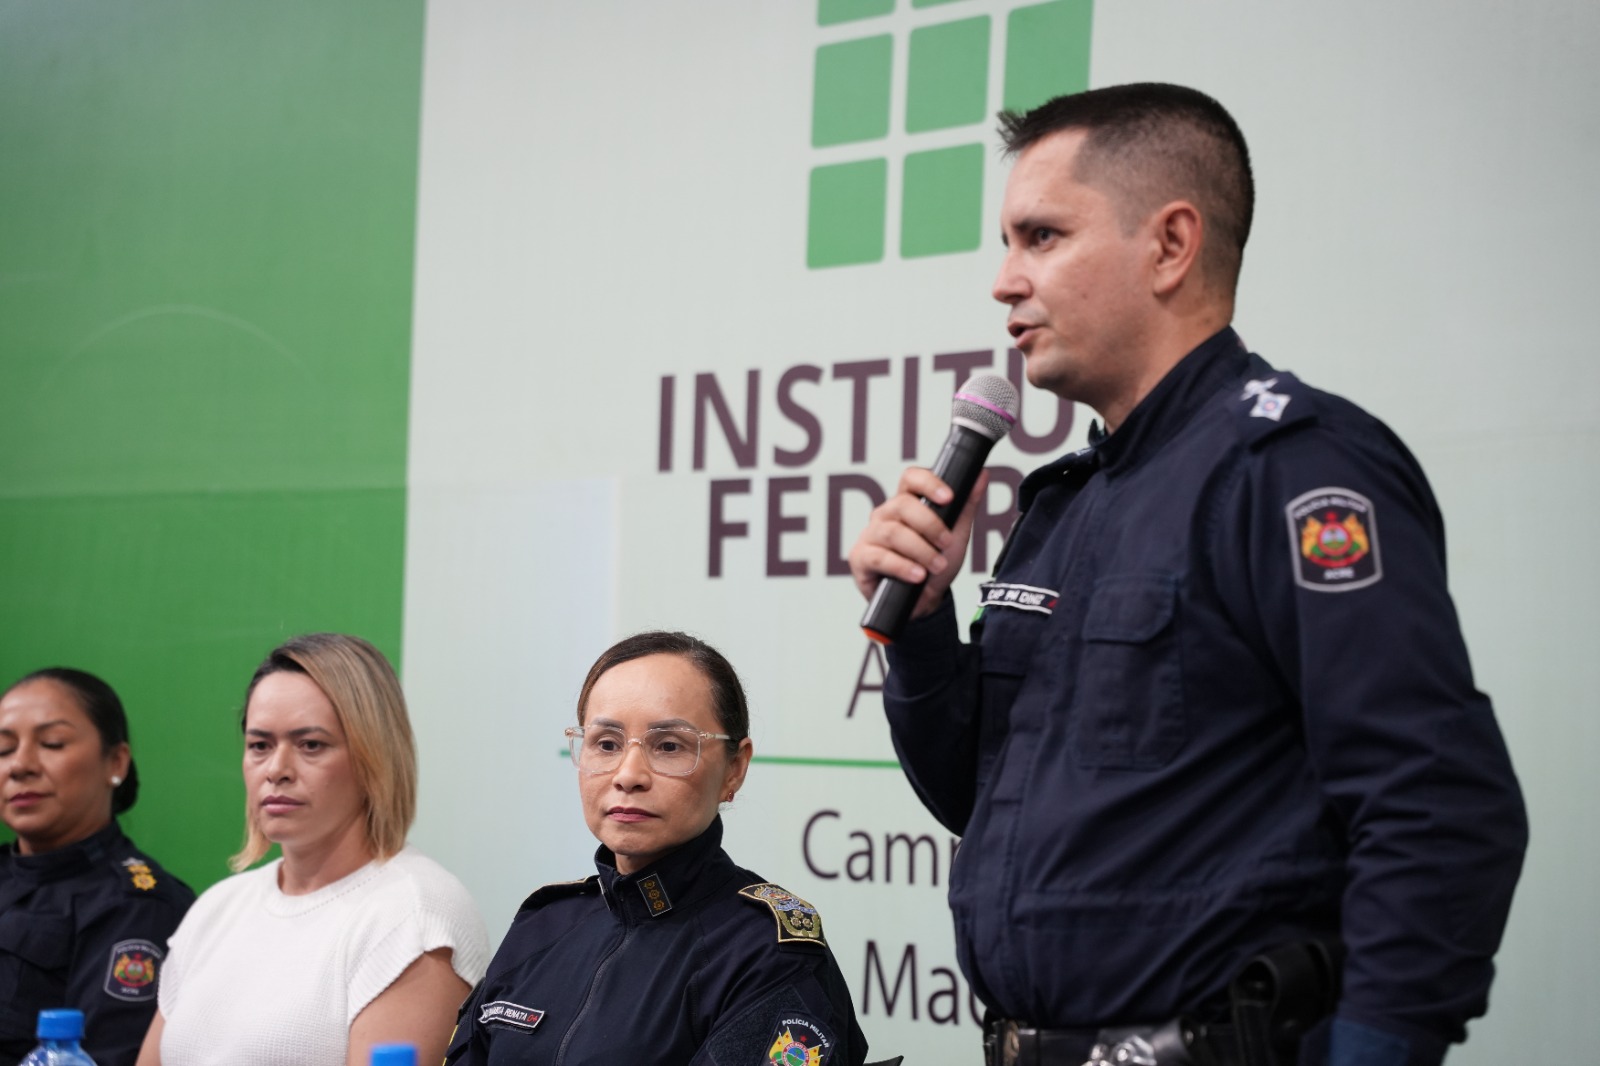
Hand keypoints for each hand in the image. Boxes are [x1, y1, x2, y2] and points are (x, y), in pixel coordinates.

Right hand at [847, 467, 988, 620]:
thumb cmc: (936, 563)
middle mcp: (885, 515)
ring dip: (921, 551)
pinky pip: (879, 557)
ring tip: (937, 566)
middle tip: (947, 543)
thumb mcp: (956, 534)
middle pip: (902, 505)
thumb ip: (966, 505)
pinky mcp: (861, 558)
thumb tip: (981, 475)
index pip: (911, 478)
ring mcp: (870, 535)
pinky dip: (902, 567)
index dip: (929, 483)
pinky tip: (917, 575)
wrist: (925, 603)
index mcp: (906, 503)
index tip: (949, 497)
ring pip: (893, 533)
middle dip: (930, 525)